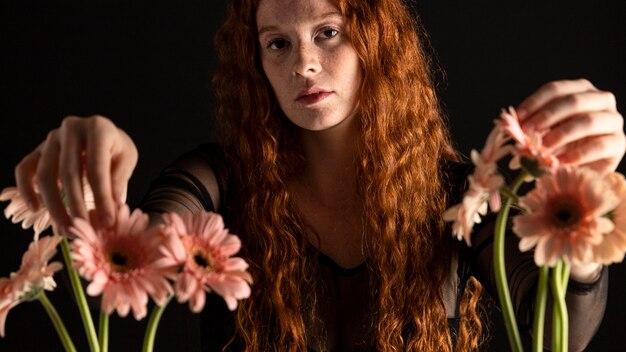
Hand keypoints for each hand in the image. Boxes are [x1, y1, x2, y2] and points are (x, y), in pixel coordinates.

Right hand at [15, 115, 137, 232]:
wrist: (102, 135)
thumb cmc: (116, 150)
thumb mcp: (126, 159)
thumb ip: (119, 180)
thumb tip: (112, 209)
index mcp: (98, 128)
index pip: (97, 167)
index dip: (102, 197)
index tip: (108, 221)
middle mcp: (71, 128)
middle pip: (68, 172)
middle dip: (76, 205)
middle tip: (83, 229)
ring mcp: (51, 138)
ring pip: (45, 175)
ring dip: (54, 205)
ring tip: (65, 228)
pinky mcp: (37, 149)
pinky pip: (25, 169)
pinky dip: (26, 190)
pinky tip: (36, 209)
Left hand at [516, 79, 624, 174]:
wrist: (584, 167)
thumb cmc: (560, 144)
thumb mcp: (544, 130)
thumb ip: (532, 125)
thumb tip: (511, 125)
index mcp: (581, 90)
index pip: (556, 89)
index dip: (535, 102)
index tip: (518, 118)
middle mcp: (601, 99)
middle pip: (574, 101)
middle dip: (548, 117)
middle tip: (529, 132)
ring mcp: (613, 120)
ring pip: (588, 121)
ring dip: (562, 134)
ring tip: (544, 148)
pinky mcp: (619, 143)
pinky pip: (600, 145)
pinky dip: (578, 154)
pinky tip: (561, 162)